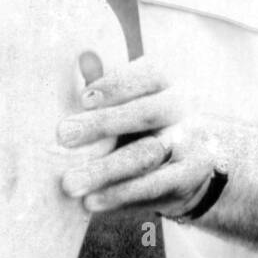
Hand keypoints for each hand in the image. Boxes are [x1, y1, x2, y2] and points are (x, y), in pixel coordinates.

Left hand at [58, 54, 229, 217]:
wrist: (194, 163)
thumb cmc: (144, 122)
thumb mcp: (131, 99)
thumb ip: (107, 82)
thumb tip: (83, 56)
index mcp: (168, 83)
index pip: (149, 75)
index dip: (117, 85)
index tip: (82, 99)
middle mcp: (183, 110)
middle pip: (147, 113)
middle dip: (103, 124)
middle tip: (63, 135)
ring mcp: (189, 145)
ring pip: (147, 155)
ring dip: (105, 170)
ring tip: (69, 182)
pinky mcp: (185, 180)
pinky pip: (151, 189)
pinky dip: (119, 196)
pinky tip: (91, 202)